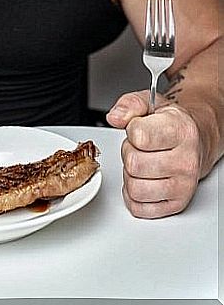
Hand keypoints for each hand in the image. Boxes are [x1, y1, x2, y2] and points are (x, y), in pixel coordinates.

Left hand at [106, 90, 201, 218]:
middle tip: (140, 149)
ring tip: (142, 164)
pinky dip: (134, 195)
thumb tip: (115, 117)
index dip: (131, 131)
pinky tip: (143, 180)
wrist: (195, 142)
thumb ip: (129, 105)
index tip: (138, 129)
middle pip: (133, 164)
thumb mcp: (150, 104)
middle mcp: (187, 161)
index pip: (139, 136)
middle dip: (128, 154)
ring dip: (130, 176)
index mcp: (182, 131)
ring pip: (134, 188)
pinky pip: (139, 207)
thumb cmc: (171, 125)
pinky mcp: (176, 204)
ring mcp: (183, 185)